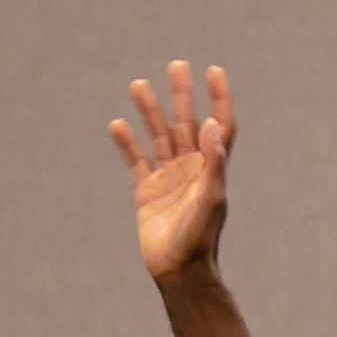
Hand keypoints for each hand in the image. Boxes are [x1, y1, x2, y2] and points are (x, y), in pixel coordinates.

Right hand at [110, 59, 234, 292]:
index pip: (219, 125)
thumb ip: (214, 164)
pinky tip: (117, 125)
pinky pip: (136, 161)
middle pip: (186, 123)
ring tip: (138, 84)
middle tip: (176, 65)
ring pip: (159, 136)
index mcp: (211, 168)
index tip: (214, 71)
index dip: (219, 98)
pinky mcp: (148, 193)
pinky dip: (127, 143)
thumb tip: (214, 126)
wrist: (179, 271)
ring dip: (150, 111)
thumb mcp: (211, 200)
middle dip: (181, 95)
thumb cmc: (199, 239)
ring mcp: (169, 179)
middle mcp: (191, 169)